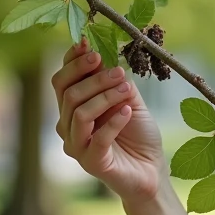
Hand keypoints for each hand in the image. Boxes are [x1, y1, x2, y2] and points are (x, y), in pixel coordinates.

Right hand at [51, 38, 168, 203]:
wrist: (152, 169)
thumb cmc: (138, 134)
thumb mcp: (128, 99)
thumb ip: (114, 81)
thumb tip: (102, 58)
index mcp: (73, 108)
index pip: (62, 80)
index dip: (72, 61)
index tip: (89, 44)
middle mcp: (68, 126)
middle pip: (68, 93)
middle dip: (93, 77)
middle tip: (117, 70)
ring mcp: (77, 146)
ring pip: (79, 112)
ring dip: (105, 96)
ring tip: (127, 89)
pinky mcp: (91, 163)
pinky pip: (96, 138)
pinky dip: (113, 122)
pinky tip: (128, 112)